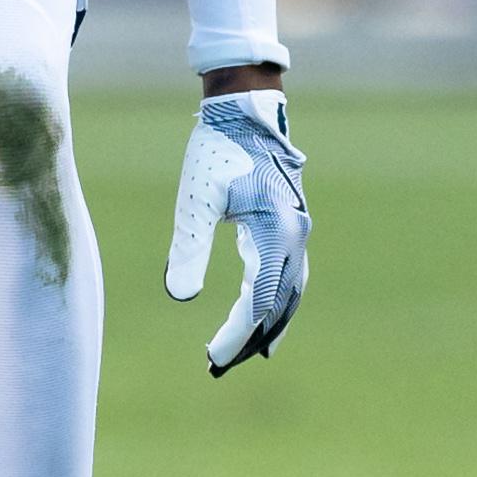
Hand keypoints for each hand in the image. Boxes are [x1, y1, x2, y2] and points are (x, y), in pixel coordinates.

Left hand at [163, 87, 307, 374]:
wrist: (244, 111)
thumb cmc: (216, 150)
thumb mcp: (197, 200)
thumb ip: (189, 247)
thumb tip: (178, 295)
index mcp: (275, 233)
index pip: (259, 300)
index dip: (236, 333)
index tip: (211, 359)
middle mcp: (295, 236)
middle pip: (280, 304)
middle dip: (251, 337)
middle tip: (219, 365)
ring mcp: (297, 231)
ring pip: (290, 292)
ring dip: (268, 323)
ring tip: (247, 354)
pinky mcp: (290, 224)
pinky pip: (289, 274)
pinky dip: (277, 300)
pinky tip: (261, 313)